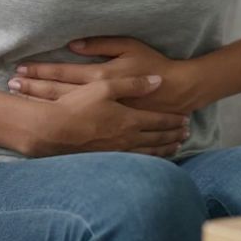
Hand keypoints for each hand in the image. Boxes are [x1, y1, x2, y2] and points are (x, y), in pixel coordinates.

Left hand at [11, 36, 201, 114]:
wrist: (175, 92)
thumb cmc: (152, 65)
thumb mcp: (128, 47)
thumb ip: (100, 44)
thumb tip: (73, 44)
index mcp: (100, 76)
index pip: (63, 73)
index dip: (40, 71)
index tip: (20, 69)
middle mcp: (97, 96)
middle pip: (57, 93)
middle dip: (32, 89)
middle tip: (10, 85)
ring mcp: (101, 113)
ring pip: (63, 109)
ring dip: (39, 104)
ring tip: (18, 101)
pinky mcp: (106, 124)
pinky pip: (77, 123)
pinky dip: (57, 119)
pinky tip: (42, 120)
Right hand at [23, 75, 189, 158]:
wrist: (54, 131)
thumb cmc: (78, 106)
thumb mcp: (105, 86)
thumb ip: (133, 84)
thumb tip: (158, 81)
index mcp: (130, 119)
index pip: (159, 121)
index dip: (174, 120)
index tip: (186, 118)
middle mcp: (128, 137)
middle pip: (157, 138)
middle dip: (173, 135)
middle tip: (186, 133)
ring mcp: (118, 150)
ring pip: (148, 151)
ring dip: (164, 148)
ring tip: (176, 147)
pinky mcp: (107, 158)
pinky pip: (135, 160)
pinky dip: (148, 158)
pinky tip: (150, 158)